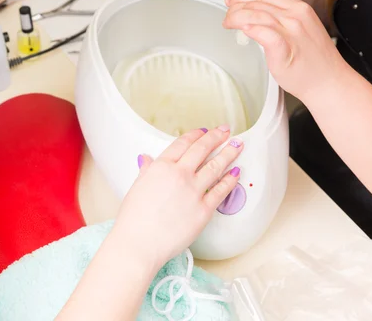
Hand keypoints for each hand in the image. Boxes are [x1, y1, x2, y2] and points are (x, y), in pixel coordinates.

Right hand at [111, 126, 242, 267]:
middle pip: (201, 149)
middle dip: (216, 137)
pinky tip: (236, 173)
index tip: (203, 131)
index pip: (182, 144)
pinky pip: (221, 191)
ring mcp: (193, 191)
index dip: (195, 135)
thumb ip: (146, 171)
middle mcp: (179, 174)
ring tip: (237, 145)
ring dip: (228, 153)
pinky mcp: (204, 210)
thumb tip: (146, 159)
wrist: (140, 242)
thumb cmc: (134, 219)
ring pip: (215, 166)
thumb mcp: (136, 187)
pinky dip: (230, 180)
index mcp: (160, 167)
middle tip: (225, 131)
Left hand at [223, 0, 347, 100]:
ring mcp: (291, 32)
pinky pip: (266, 34)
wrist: (328, 81)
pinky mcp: (285, 49)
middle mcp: (295, 16)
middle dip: (236, 7)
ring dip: (237, 17)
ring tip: (228, 23)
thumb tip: (254, 15)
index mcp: (299, 8)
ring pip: (258, 15)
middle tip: (227, 16)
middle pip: (258, 3)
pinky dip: (252, 29)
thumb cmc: (312, 60)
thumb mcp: (298, 29)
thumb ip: (279, 20)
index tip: (232, 0)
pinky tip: (243, 30)